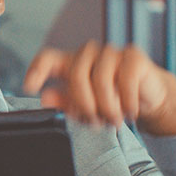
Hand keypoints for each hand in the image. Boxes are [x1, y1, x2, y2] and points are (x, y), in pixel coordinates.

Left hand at [23, 41, 175, 135]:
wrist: (146, 98)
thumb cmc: (111, 101)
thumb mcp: (84, 107)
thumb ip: (65, 103)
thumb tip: (45, 98)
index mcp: (71, 63)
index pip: (48, 58)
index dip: (37, 70)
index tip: (29, 87)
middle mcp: (89, 54)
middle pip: (77, 75)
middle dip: (84, 104)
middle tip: (95, 122)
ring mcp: (111, 52)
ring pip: (101, 79)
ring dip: (108, 107)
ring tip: (114, 120)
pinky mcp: (133, 56)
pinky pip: (125, 80)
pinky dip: (127, 102)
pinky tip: (129, 112)